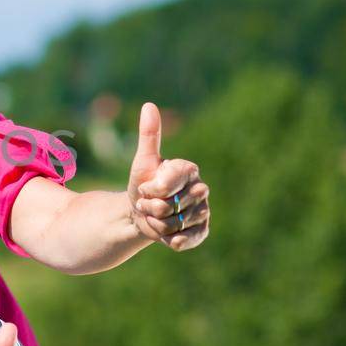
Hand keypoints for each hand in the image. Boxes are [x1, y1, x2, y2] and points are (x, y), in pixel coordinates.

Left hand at [127, 102, 210, 250]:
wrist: (141, 213)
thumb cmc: (142, 183)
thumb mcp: (142, 161)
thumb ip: (148, 135)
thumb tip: (149, 105)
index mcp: (189, 169)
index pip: (169, 182)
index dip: (152, 190)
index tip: (144, 188)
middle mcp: (201, 188)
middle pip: (171, 206)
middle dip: (151, 208)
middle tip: (147, 204)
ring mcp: (203, 211)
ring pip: (174, 224)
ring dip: (157, 224)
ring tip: (155, 217)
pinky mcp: (202, 231)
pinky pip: (186, 239)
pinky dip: (171, 239)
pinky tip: (166, 236)